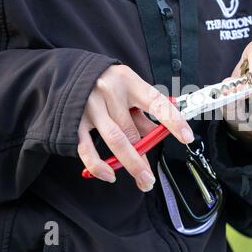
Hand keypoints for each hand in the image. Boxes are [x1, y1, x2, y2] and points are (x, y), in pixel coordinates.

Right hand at [77, 65, 194, 190]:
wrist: (64, 71)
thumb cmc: (104, 81)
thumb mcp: (127, 88)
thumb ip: (140, 111)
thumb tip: (156, 134)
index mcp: (128, 81)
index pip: (156, 103)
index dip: (173, 121)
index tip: (187, 137)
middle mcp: (109, 92)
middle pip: (133, 130)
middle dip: (145, 155)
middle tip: (152, 176)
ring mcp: (90, 106)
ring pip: (116, 140)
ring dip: (131, 164)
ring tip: (143, 180)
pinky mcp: (73, 120)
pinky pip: (87, 148)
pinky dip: (99, 165)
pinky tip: (110, 175)